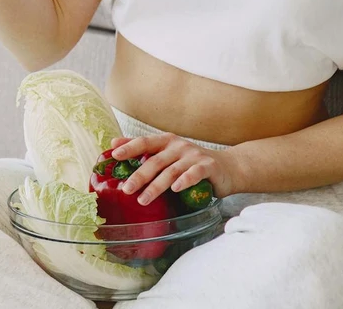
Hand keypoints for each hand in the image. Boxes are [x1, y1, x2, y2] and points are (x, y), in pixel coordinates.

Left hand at [108, 133, 243, 205]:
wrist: (228, 167)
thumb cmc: (192, 163)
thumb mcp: (169, 155)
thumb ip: (145, 151)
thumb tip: (114, 145)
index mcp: (166, 142)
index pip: (145, 142)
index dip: (129, 147)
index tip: (113, 155)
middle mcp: (179, 146)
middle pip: (155, 161)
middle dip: (139, 176)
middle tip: (126, 189)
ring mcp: (194, 155)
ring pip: (171, 171)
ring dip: (156, 186)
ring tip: (143, 200)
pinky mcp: (209, 166)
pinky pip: (195, 173)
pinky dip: (185, 180)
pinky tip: (176, 189)